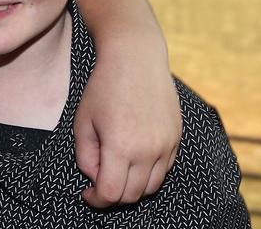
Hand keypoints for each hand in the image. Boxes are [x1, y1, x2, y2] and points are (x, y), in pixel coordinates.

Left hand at [74, 46, 181, 206]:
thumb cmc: (104, 88)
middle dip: (113, 196)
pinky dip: (149, 173)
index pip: (110, 193)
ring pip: (151, 187)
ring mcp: (167, 146)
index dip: (96, 200)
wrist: (136, 60)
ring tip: (116, 171)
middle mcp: (148, 151)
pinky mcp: (177, 139)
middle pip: (133, 195)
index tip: (87, 194)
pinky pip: (164, 170)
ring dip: (133, 187)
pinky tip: (133, 158)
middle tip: (98, 185)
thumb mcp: (83, 121)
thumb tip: (95, 178)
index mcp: (120, 147)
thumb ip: (86, 155)